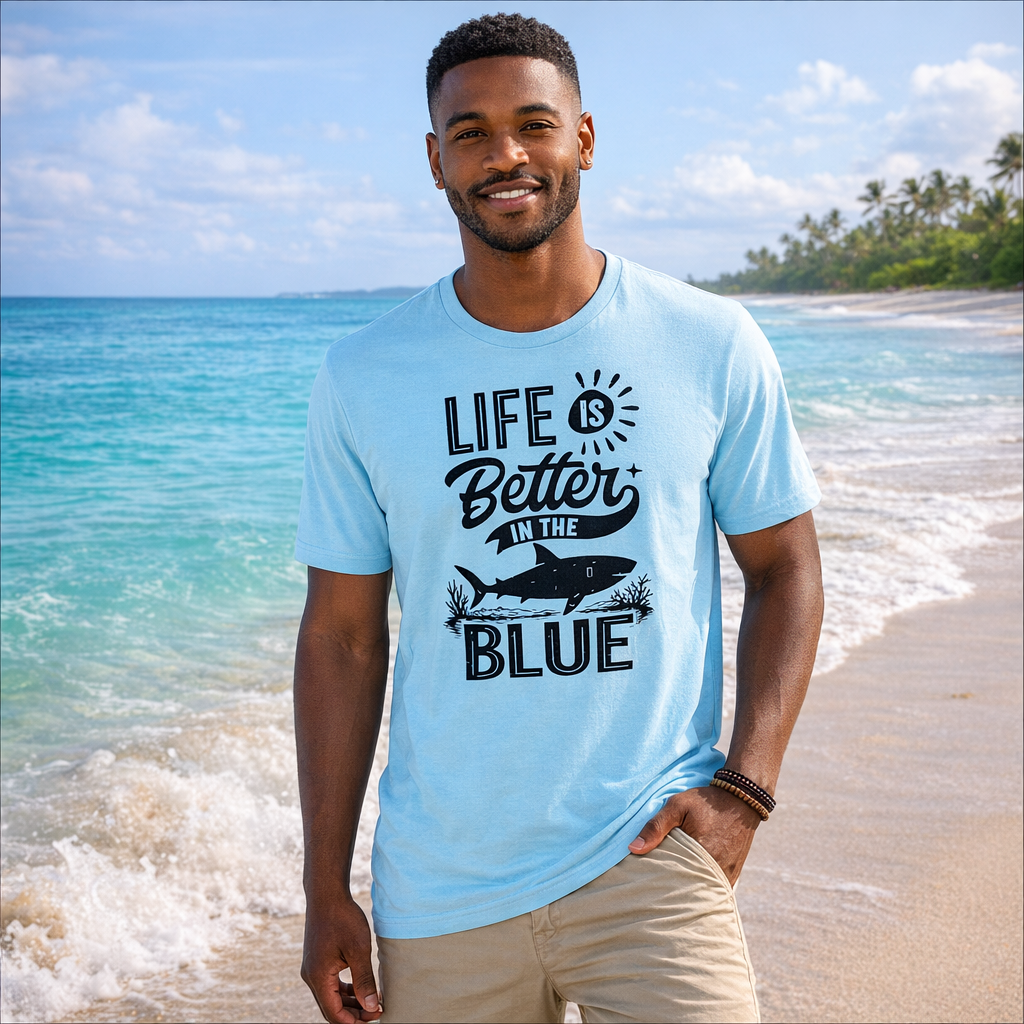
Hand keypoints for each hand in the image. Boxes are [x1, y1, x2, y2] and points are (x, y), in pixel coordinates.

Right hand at [301, 895, 382, 1022]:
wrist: (327, 894)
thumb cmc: (343, 918)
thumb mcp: (359, 950)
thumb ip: (364, 980)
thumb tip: (371, 1007)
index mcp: (318, 977)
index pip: (334, 1013)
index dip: (354, 1021)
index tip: (375, 1017)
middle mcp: (311, 976)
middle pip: (331, 1007)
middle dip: (354, 1013)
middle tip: (377, 1011)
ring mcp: (312, 968)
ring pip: (330, 996)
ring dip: (350, 1002)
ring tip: (372, 1001)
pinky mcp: (317, 960)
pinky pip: (329, 983)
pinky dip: (344, 990)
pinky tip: (361, 987)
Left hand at [627, 786, 761, 885]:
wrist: (740, 799)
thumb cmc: (705, 801)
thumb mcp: (677, 806)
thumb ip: (655, 826)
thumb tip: (633, 849)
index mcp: (701, 854)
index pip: (672, 879)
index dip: (657, 883)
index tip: (644, 884)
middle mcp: (716, 869)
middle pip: (686, 890)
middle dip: (670, 892)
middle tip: (653, 891)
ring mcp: (726, 875)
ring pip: (700, 892)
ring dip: (686, 891)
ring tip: (668, 892)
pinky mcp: (732, 875)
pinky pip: (713, 890)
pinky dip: (701, 890)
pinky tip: (687, 888)